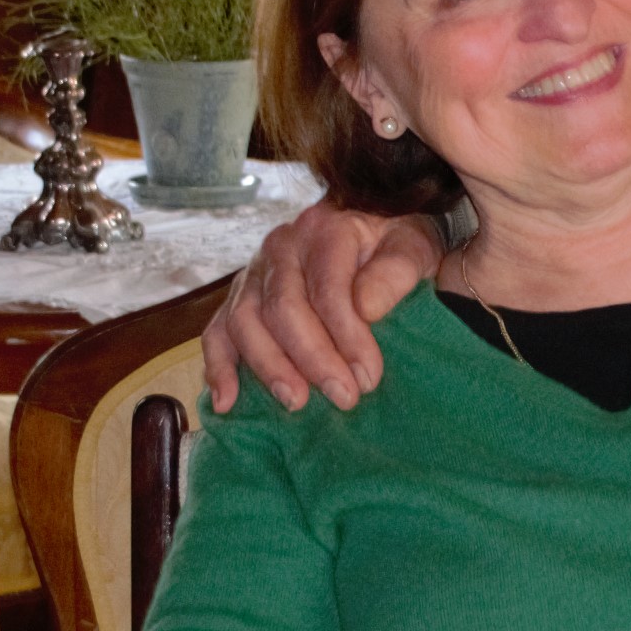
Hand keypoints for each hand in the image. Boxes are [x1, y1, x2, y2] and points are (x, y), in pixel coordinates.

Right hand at [203, 198, 443, 413]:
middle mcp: (281, 245)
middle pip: (283, 308)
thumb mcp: (412, 248)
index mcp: (325, 229)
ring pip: (245, 321)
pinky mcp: (240, 296)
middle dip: (312, 358)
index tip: (368, 377)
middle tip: (343, 397)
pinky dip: (219, 367)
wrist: (372, 228)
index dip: (347, 337)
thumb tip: (366, 309)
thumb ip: (395, 273)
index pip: (328, 289)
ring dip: (268, 367)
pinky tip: (226, 402)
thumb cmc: (394, 245)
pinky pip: (218, 330)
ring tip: (295, 402)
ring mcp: (255, 271)